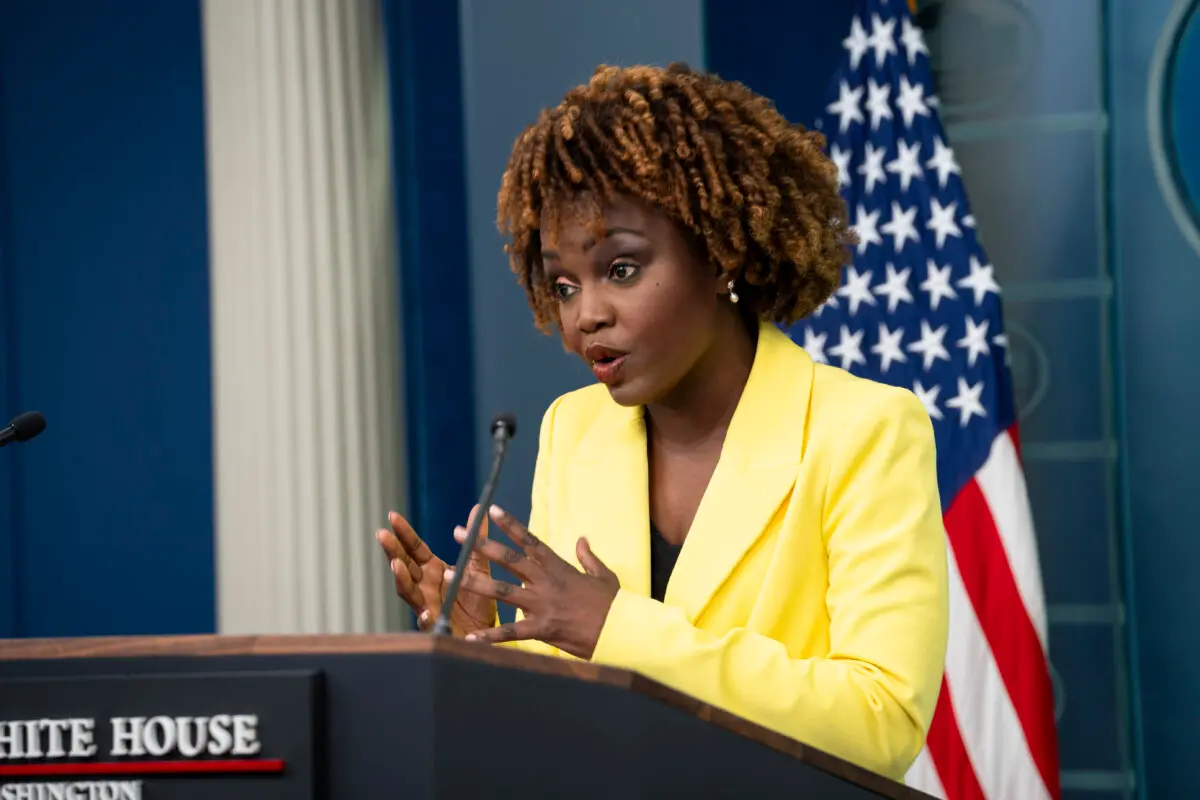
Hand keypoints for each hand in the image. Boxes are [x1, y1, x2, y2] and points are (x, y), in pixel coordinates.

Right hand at [376, 506, 496, 636]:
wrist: (488, 631)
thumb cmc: (479, 598)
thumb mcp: (479, 565)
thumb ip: (475, 539)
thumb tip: (478, 508)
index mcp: (433, 569)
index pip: (414, 548)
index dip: (403, 533)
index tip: (392, 516)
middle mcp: (425, 586)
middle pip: (404, 566)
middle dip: (392, 551)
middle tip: (382, 535)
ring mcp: (427, 605)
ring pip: (409, 592)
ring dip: (401, 579)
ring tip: (397, 565)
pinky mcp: (438, 626)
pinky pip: (429, 623)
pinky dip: (426, 618)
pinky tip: (426, 612)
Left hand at [450, 505, 620, 659]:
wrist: (621, 630)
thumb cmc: (613, 604)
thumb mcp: (604, 575)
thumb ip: (588, 557)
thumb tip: (581, 540)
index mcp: (558, 567)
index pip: (529, 541)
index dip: (509, 524)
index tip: (491, 510)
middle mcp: (546, 582)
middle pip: (508, 559)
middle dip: (481, 546)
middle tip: (458, 535)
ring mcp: (542, 605)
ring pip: (501, 590)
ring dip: (473, 583)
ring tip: (449, 576)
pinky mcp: (542, 629)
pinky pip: (511, 632)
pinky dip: (490, 637)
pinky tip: (470, 638)